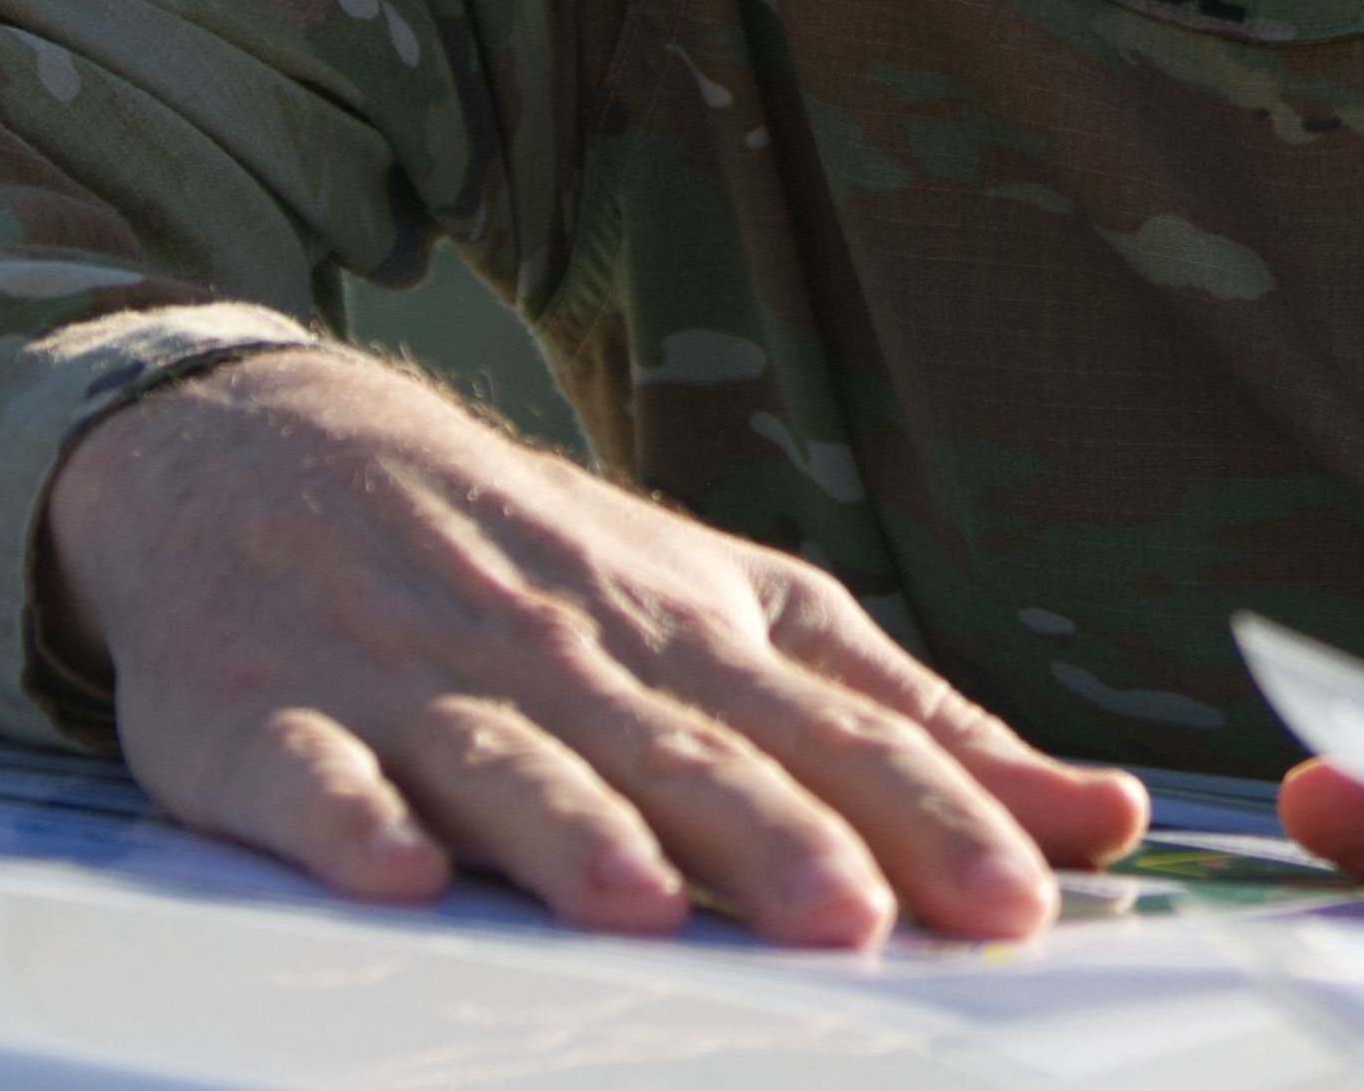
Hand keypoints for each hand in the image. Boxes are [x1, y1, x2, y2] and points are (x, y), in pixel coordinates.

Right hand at [38, 342, 1146, 943]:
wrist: (265, 443)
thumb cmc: (537, 559)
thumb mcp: (734, 611)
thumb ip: (907, 723)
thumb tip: (1097, 812)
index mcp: (691, 632)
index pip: (836, 732)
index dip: (931, 814)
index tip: (1022, 896)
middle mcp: (570, 653)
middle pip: (689, 754)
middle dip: (777, 837)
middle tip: (860, 920)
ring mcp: (416, 681)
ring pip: (513, 763)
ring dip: (575, 832)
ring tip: (642, 908)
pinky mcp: (267, 719)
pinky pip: (310, 775)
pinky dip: (350, 821)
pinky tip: (394, 873)